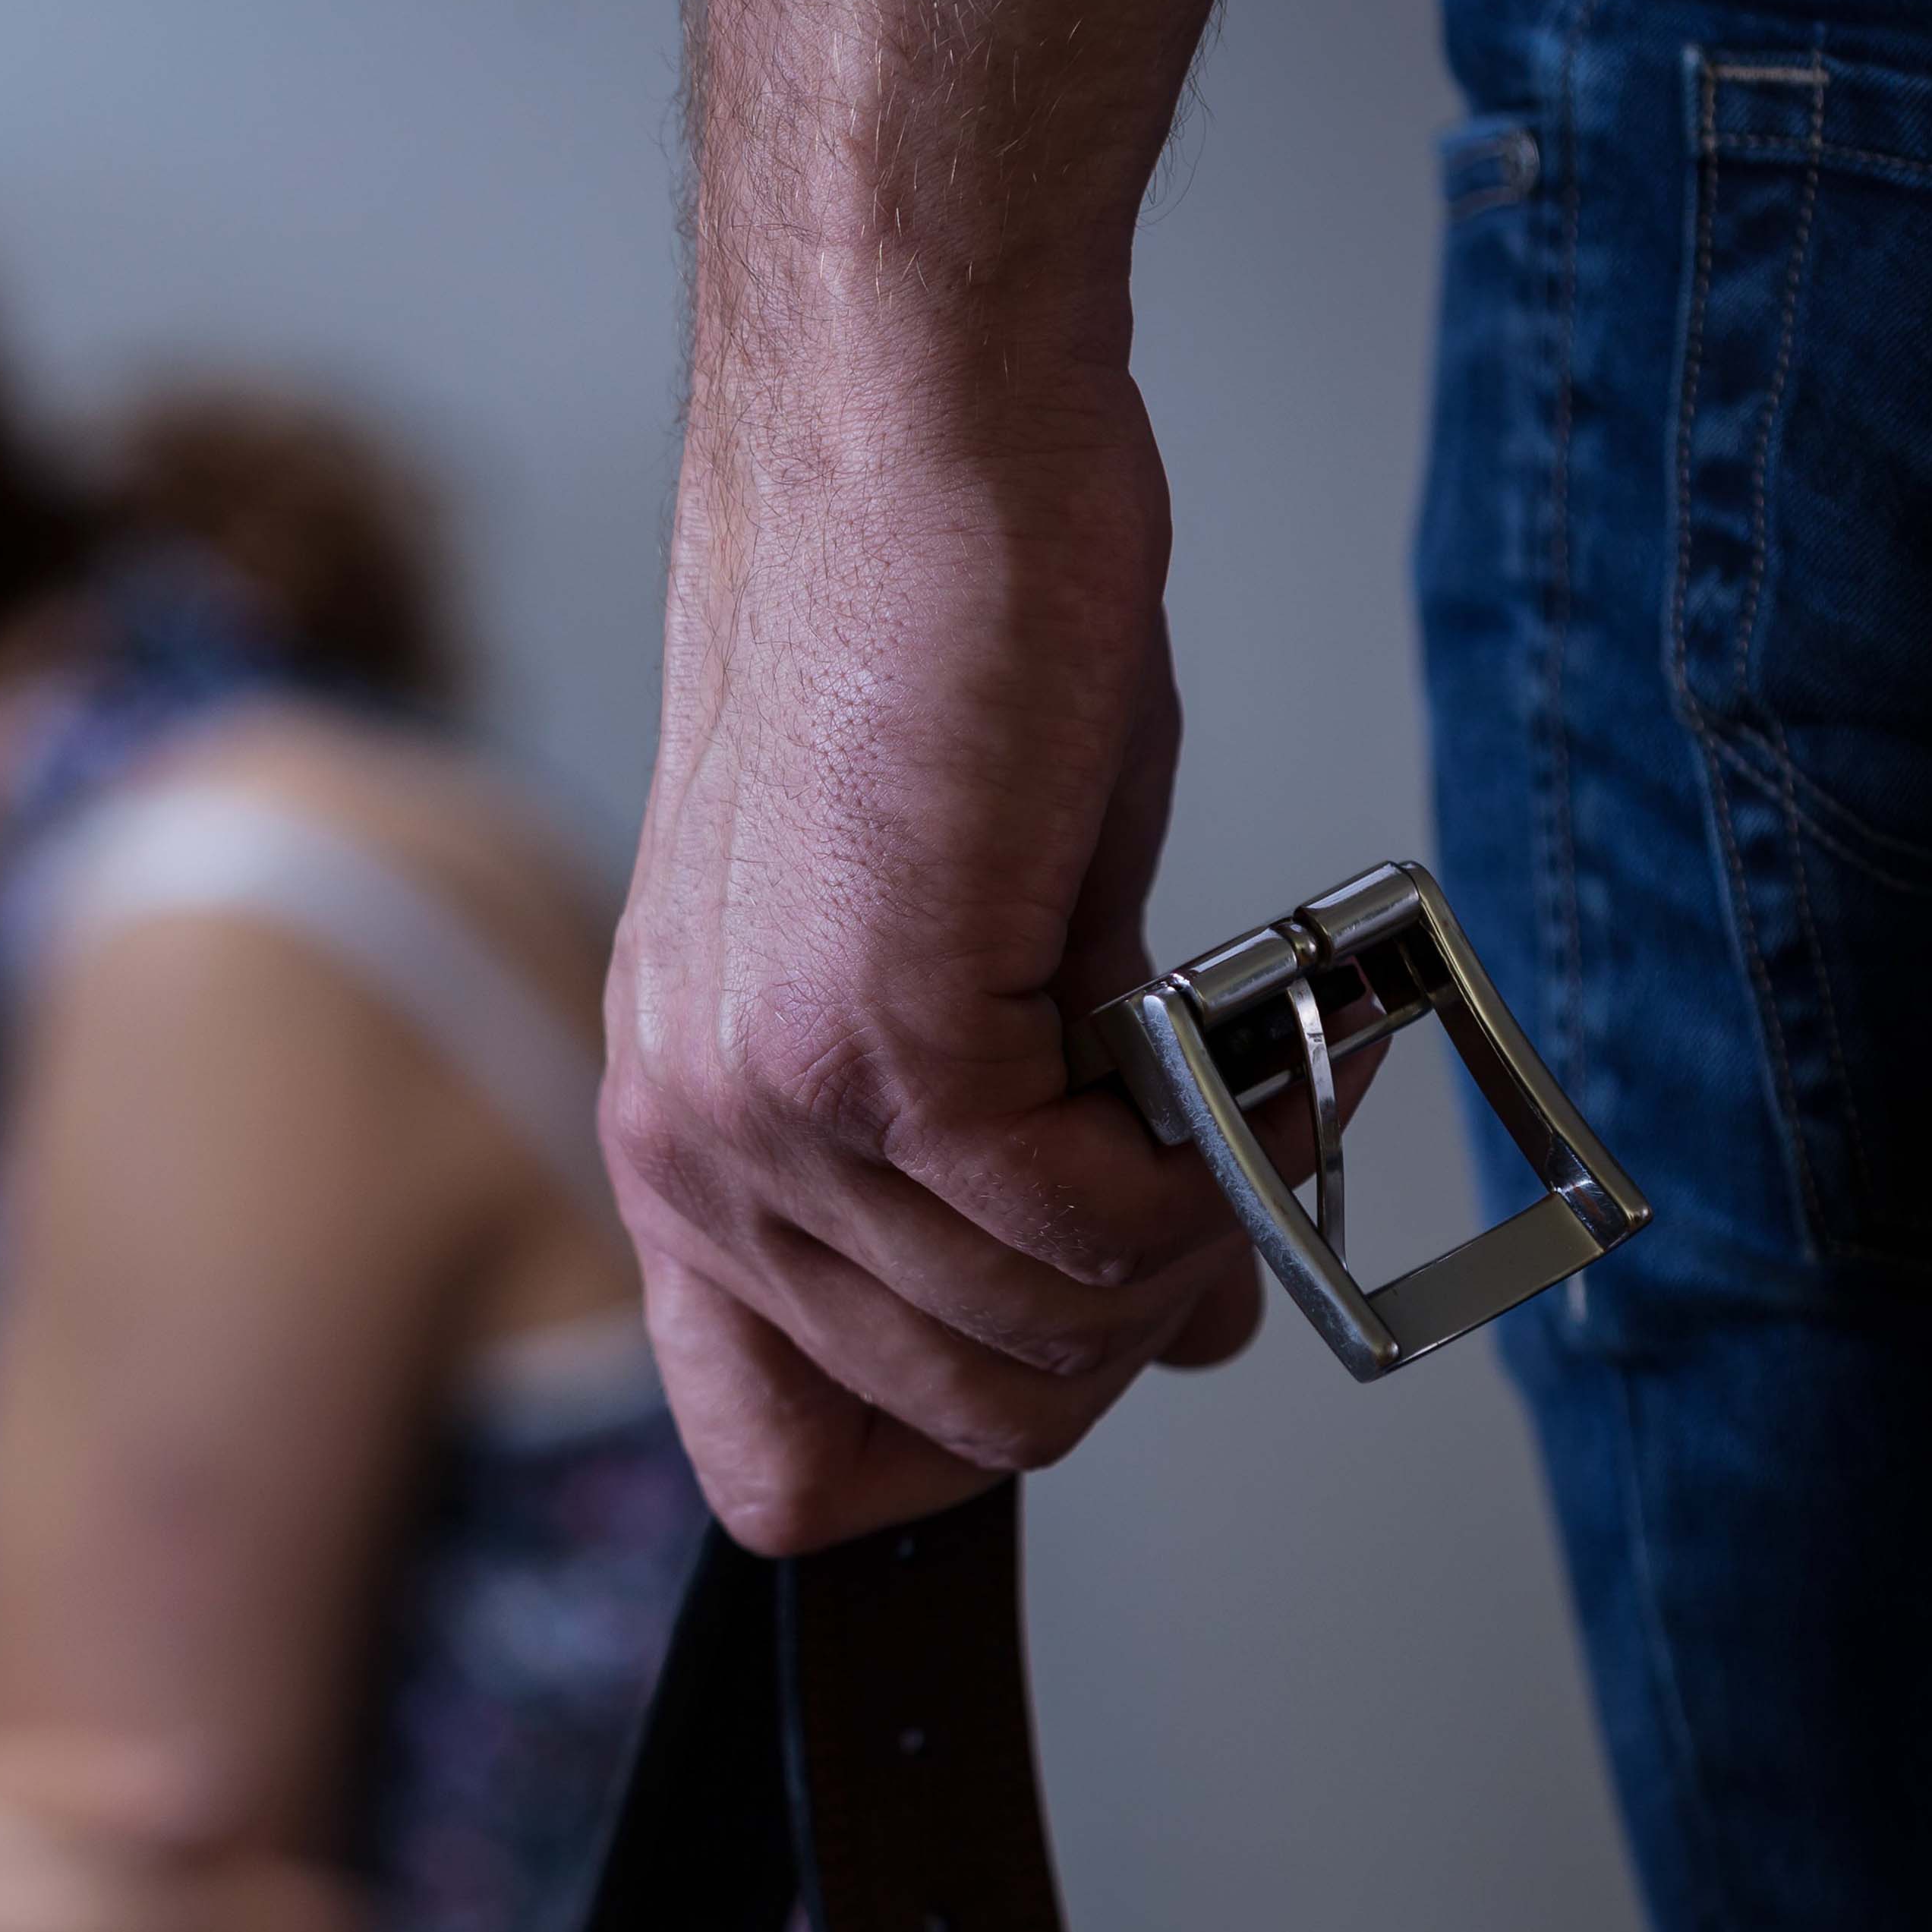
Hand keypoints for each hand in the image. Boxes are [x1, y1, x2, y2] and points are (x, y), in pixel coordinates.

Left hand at [604, 353, 1278, 1552]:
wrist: (902, 463)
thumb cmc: (922, 672)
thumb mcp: (964, 967)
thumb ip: (1039, 1172)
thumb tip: (1181, 1323)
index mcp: (685, 1152)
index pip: (770, 1468)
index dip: (944, 1460)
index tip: (1074, 1351)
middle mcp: (694, 1155)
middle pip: (948, 1422)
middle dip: (1122, 1346)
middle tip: (1218, 1202)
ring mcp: (769, 1110)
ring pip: (1028, 1340)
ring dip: (1185, 1252)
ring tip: (1246, 1103)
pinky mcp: (878, 1041)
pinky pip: (1081, 1231)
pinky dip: (1204, 1183)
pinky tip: (1245, 1073)